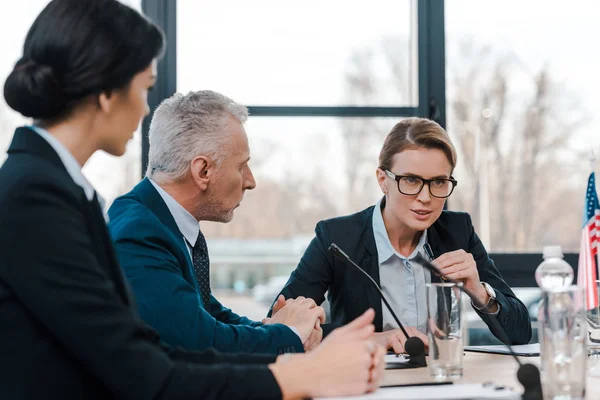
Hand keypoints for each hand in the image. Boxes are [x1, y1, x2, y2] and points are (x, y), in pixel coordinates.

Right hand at [264, 296, 324, 343]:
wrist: (282, 337)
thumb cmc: (275, 334)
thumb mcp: (270, 325)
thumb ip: (268, 321)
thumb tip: (265, 320)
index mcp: (284, 308)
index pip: (292, 301)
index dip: (296, 306)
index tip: (299, 312)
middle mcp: (294, 306)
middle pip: (302, 299)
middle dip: (306, 305)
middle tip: (309, 314)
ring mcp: (302, 309)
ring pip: (311, 302)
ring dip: (314, 308)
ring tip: (316, 317)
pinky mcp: (310, 315)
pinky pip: (320, 310)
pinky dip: (322, 314)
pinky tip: (321, 321)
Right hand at [269, 309, 383, 398]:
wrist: (311, 374)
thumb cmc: (323, 354)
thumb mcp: (340, 333)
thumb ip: (359, 324)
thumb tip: (371, 314)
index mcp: (362, 345)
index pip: (375, 347)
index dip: (365, 350)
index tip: (354, 353)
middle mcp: (365, 360)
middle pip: (376, 360)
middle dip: (367, 361)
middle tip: (351, 363)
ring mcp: (364, 375)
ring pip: (375, 374)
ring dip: (367, 373)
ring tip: (350, 371)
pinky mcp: (361, 389)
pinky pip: (370, 386)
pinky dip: (364, 384)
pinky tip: (351, 379)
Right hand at [372, 327, 428, 353]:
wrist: (376, 341)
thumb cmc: (390, 344)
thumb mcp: (406, 345)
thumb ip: (418, 347)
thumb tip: (428, 352)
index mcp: (413, 331)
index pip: (426, 338)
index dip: (431, 345)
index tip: (435, 351)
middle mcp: (407, 329)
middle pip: (418, 345)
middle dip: (414, 351)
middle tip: (405, 351)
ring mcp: (400, 332)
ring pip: (409, 348)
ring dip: (403, 352)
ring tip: (398, 349)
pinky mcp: (393, 336)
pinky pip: (400, 350)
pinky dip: (397, 352)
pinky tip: (393, 348)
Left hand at [433, 249, 488, 304]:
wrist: (473, 287)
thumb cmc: (462, 277)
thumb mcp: (452, 269)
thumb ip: (445, 266)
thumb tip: (435, 266)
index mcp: (461, 253)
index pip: (447, 255)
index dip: (438, 260)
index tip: (432, 264)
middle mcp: (467, 256)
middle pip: (450, 260)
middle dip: (441, 265)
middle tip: (434, 269)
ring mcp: (471, 263)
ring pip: (454, 267)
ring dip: (445, 271)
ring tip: (439, 273)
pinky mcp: (472, 271)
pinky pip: (459, 273)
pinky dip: (451, 275)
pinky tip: (446, 276)